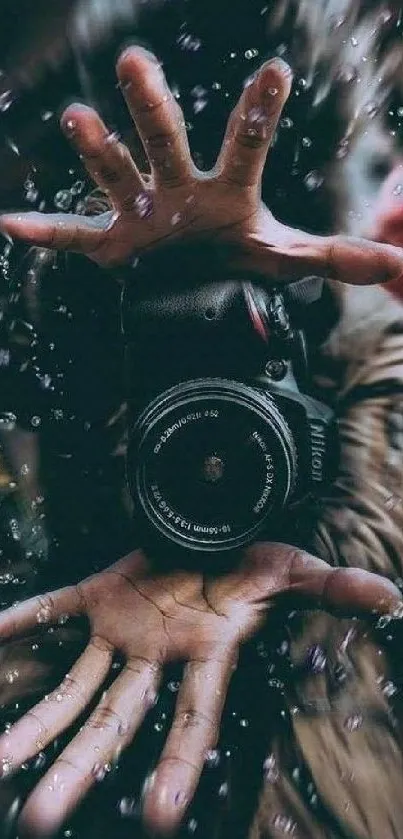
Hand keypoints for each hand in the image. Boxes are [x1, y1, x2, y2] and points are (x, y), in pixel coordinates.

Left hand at [0, 545, 399, 836]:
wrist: (210, 527)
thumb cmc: (251, 558)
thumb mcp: (293, 569)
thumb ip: (331, 587)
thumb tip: (390, 598)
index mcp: (204, 655)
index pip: (191, 718)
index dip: (177, 763)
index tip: (159, 818)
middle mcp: (156, 656)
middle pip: (112, 722)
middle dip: (77, 769)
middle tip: (37, 821)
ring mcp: (120, 629)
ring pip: (71, 685)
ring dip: (31, 721)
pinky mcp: (96, 595)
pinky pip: (52, 608)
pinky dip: (22, 619)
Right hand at [1, 47, 402, 286]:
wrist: (190, 283)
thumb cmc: (236, 257)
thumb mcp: (283, 256)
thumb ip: (335, 256)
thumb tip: (398, 265)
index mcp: (226, 188)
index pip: (246, 143)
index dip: (258, 111)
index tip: (274, 71)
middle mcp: (179, 187)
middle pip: (166, 140)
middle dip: (152, 106)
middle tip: (136, 62)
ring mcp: (141, 212)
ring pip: (115, 174)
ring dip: (96, 151)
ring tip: (77, 119)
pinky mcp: (110, 243)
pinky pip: (74, 237)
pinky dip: (45, 233)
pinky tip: (10, 224)